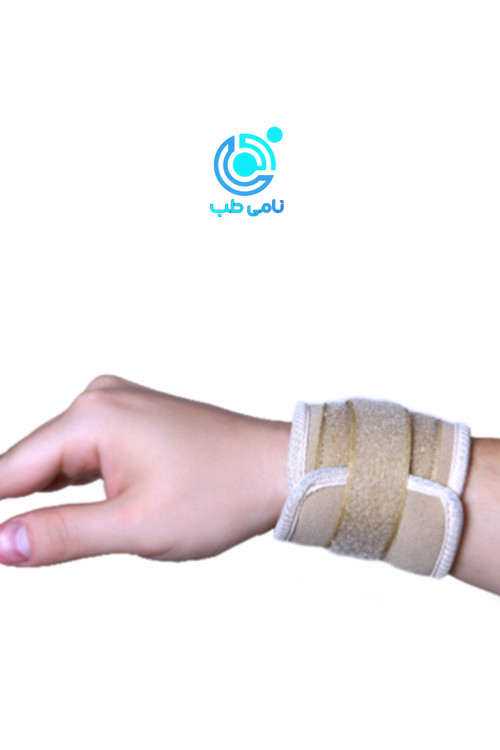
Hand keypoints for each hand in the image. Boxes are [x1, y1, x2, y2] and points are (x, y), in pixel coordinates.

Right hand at [0, 375, 290, 566]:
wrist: (278, 469)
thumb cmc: (221, 492)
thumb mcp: (136, 525)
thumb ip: (62, 535)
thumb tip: (1, 543)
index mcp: (91, 417)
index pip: (9, 470)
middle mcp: (99, 400)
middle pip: (31, 462)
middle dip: (17, 505)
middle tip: (18, 550)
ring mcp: (119, 405)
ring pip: (59, 459)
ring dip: (49, 496)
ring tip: (56, 534)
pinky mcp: (134, 418)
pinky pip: (85, 452)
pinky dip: (76, 482)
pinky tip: (84, 508)